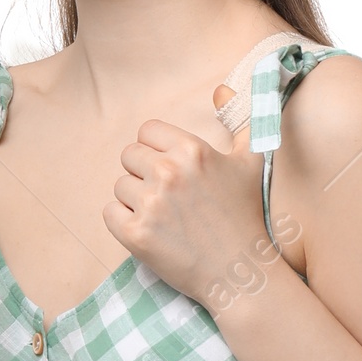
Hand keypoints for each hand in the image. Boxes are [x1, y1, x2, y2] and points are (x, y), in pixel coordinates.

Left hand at [106, 113, 283, 311]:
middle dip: (144, 174)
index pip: (146, 131)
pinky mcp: (136, 235)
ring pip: (120, 186)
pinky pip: (110, 213)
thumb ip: (241, 119)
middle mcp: (170, 172)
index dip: (156, 150)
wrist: (241, 272)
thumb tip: (221, 88)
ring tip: (165, 218)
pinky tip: (151, 231)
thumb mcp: (252, 161)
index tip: (172, 171)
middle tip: (169, 198)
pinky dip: (124, 222)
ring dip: (136, 200)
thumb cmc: (245, 215)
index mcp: (193, 150)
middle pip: (129, 156)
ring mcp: (151, 205)